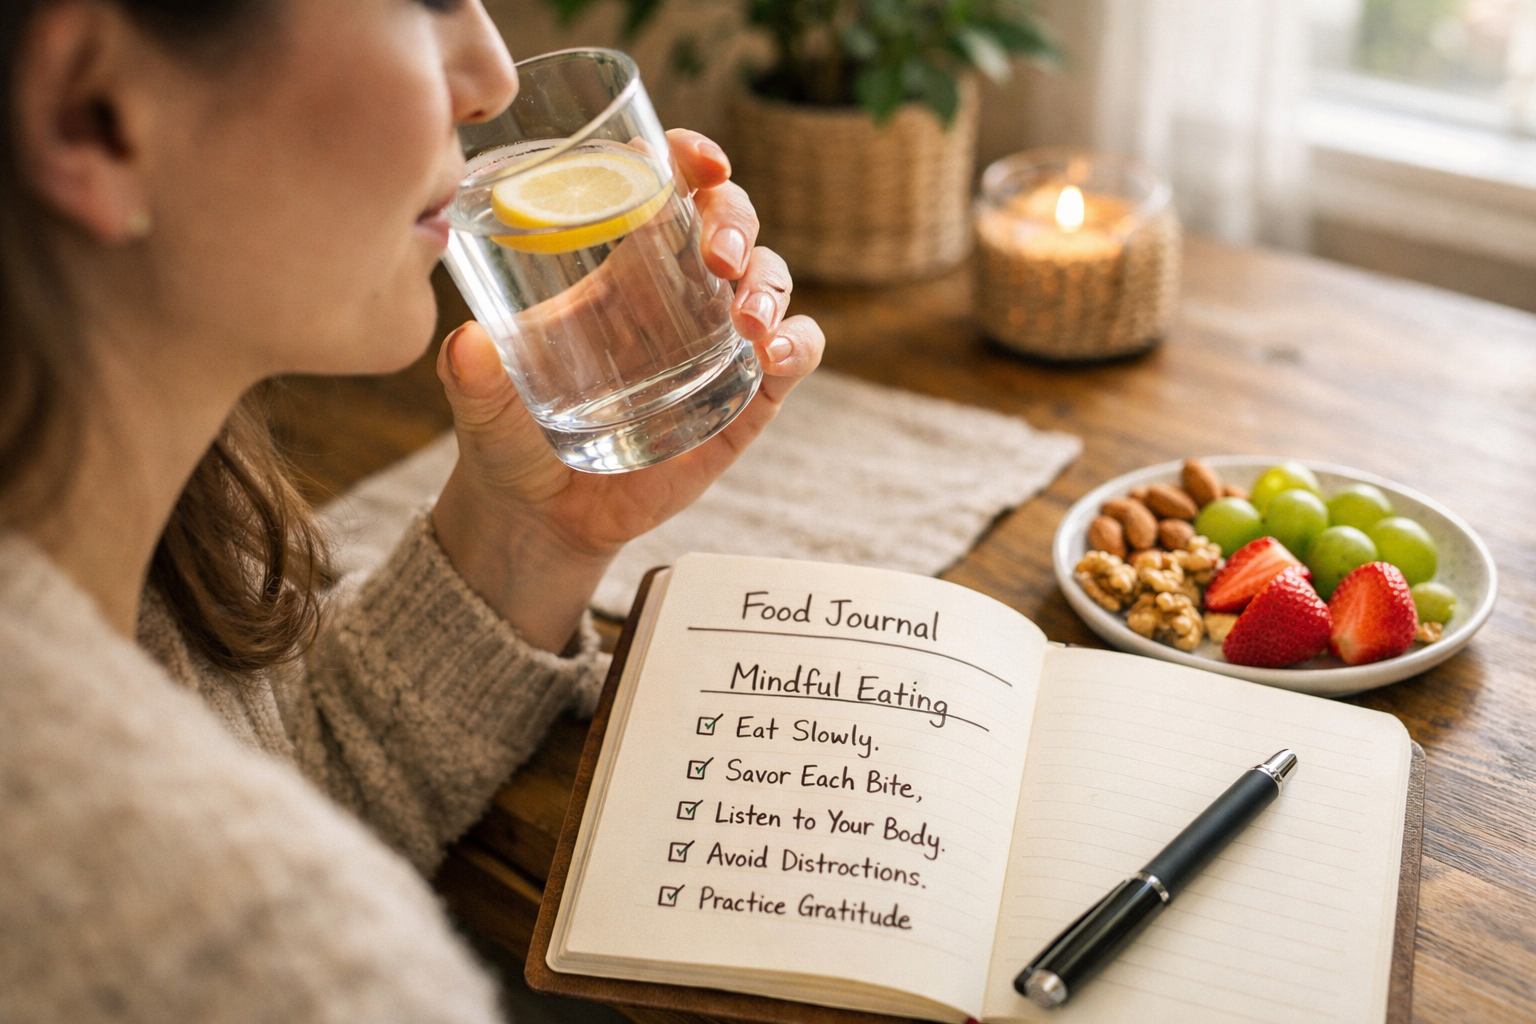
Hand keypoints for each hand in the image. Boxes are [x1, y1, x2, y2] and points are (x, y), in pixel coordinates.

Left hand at [431, 129, 823, 651]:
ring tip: (748, 320)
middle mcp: (677, 293)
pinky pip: (795, 353)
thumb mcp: (482, 400)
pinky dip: (798, 345)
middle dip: (736, 220)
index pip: (667, 187)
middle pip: (731, 220)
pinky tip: (773, 357)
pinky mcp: (746, 396)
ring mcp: (718, 341)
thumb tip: (468, 344)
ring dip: (770, 283)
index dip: (691, 158)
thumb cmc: (509, 437)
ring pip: (771, 278)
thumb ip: (473, 374)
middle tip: (719, 258)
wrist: (543, 514)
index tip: (698, 161)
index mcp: (618, 268)